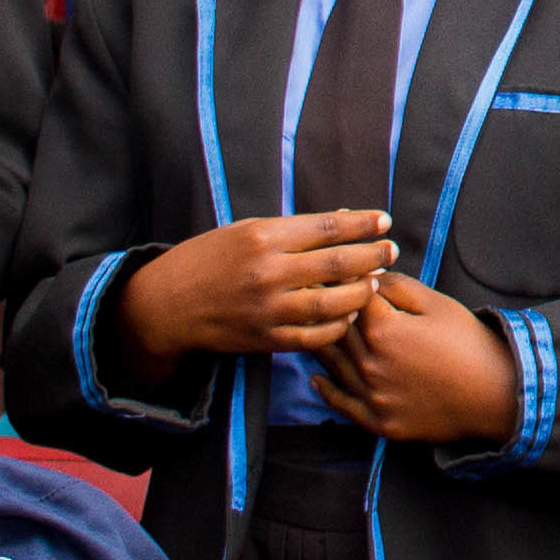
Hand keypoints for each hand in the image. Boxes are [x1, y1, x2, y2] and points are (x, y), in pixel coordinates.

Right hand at [112, 211, 393, 366]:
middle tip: (391, 251)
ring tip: (375, 283)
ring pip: (334, 304)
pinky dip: (339, 326)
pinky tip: (350, 315)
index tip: (384, 221)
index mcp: (264, 237)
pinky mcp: (267, 338)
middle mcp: (269, 272)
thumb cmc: (208, 259)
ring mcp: (269, 309)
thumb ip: (291, 231)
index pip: (328, 227)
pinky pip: (316, 336)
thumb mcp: (244, 231)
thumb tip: (342, 222)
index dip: (362, 224)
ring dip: (362, 293)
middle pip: (339, 264)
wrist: (168, 305)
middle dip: (372, 256)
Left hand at [313, 270, 527, 445]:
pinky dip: (325, 390)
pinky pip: (341, 405)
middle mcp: (369, 363)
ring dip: (319, 345)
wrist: (497, 396)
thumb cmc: (469, 344)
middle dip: (325, 309)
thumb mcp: (438, 304)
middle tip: (313, 296)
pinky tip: (317, 378)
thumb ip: (398, 287)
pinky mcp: (378, 421)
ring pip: (332, 365)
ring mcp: (372, 396)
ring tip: (311, 331)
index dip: (342, 280)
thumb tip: (368, 277)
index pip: (349, 298)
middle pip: (335, 330)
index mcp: (383, 329)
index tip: (333, 271)